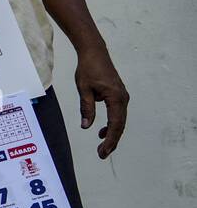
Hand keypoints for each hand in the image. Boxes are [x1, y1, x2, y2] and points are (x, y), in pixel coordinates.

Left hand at [74, 44, 128, 158]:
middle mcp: (123, 99)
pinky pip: (117, 114)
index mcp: (116, 98)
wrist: (95, 53)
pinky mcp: (118, 96)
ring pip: (120, 121)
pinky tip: (101, 131)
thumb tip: (86, 126)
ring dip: (111, 134)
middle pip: (120, 125)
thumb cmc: (88, 69)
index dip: (110, 139)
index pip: (115, 124)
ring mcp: (122, 97)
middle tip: (101, 154)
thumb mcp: (84, 89)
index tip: (103, 151)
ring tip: (101, 147)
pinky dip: (111, 124)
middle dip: (112, 141)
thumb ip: (86, 108)